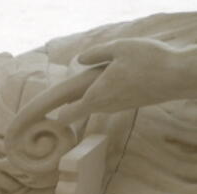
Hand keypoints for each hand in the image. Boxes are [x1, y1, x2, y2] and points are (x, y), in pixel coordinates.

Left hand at [54, 38, 196, 124]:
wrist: (181, 76)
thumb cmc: (150, 60)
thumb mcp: (120, 48)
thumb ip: (96, 54)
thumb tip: (79, 60)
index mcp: (95, 96)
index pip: (66, 116)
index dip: (51, 117)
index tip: (39, 120)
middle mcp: (104, 106)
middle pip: (77, 109)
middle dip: (66, 105)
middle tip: (49, 103)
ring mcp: (118, 106)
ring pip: (95, 102)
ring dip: (88, 95)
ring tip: (83, 84)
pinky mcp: (130, 103)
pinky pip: (109, 98)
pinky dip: (104, 92)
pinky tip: (112, 78)